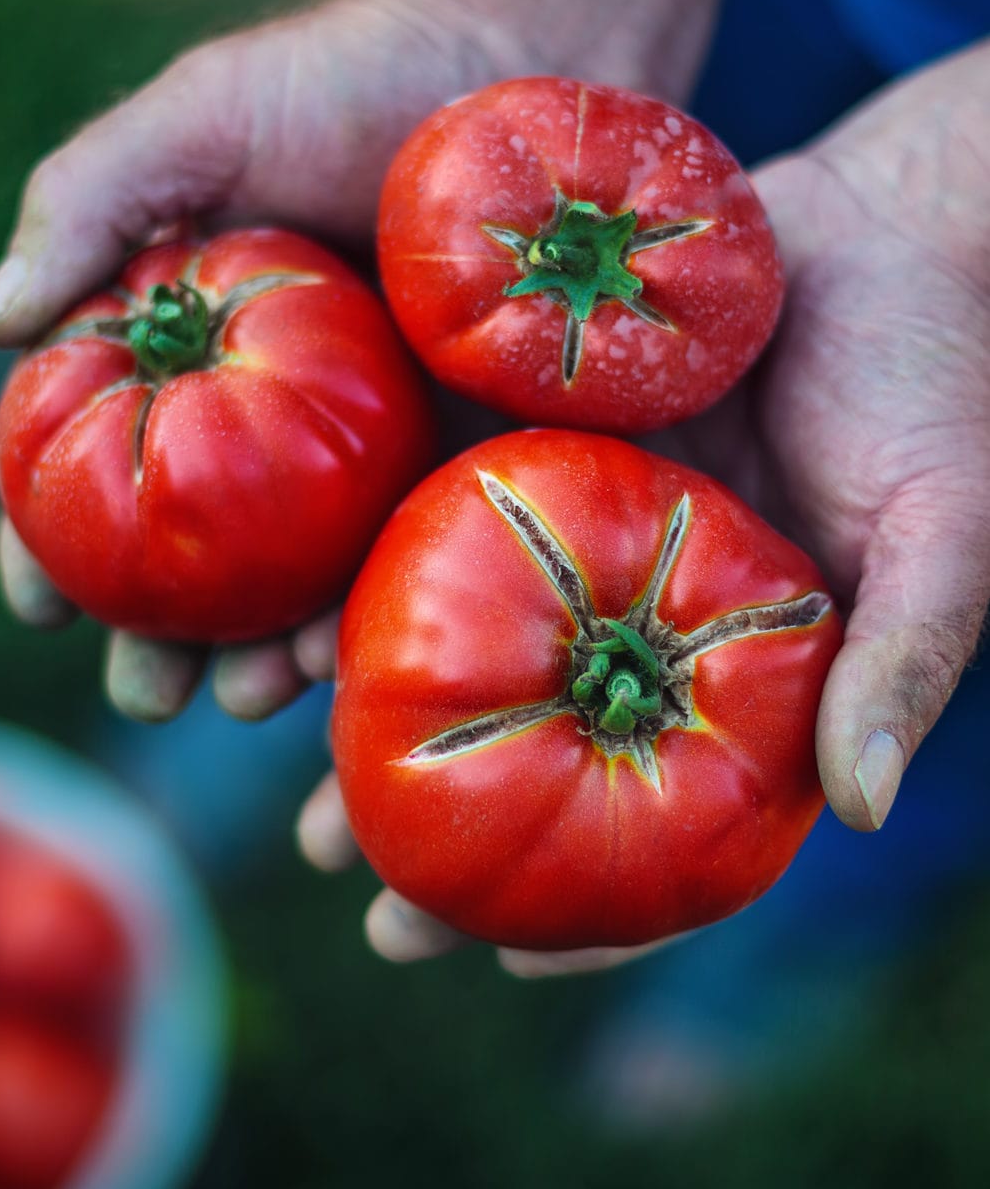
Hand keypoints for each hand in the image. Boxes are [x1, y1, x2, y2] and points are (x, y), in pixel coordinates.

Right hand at [0, 0, 733, 721]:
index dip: (56, 538)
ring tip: (245, 700)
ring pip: (302, 583)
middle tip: (146, 694)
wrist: (528, 58)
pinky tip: (351, 657)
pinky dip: (375, 614)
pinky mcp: (468, 457)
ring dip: (266, 655)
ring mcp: (372, 452)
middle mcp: (273, 420)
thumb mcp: (199, 122)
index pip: (101, 461)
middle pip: (200, 551)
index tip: (38, 604)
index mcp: (193, 353)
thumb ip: (86, 205)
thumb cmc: (348, 76)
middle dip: (161, 636)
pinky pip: (412, 555)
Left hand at [302, 37, 989, 969]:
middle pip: (516, 736)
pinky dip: (361, 563)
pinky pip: (425, 504)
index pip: (648, 811)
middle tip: (338, 873)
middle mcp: (627, 609)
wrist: (883, 229)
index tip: (499, 958)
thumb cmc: (937, 386)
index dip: (586, 898)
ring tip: (266, 746)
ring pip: (446, 632)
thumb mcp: (946, 531)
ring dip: (355, 691)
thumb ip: (902, 661)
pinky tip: (292, 613)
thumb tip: (860, 806)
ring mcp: (564, 523)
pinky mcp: (517, 429)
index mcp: (722, 664)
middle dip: (426, 811)